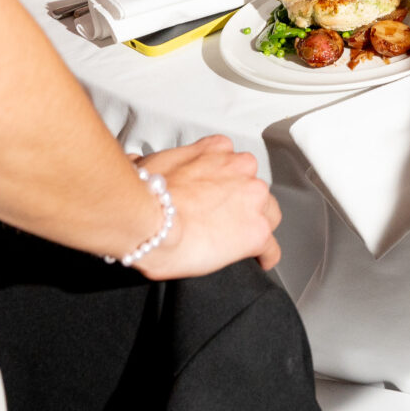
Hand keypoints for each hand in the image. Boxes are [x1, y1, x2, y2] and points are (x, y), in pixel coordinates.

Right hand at [134, 136, 281, 276]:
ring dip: (255, 225)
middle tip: (222, 219)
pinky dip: (265, 255)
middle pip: (254, 187)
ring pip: (268, 214)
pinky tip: (260, 261)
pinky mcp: (256, 232)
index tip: (217, 194)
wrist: (149, 219)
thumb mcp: (149, 164)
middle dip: (242, 203)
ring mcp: (253, 200)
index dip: (226, 183)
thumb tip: (138, 163)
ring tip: (238, 241)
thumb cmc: (144, 194)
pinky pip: (270, 247)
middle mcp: (241, 168)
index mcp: (217, 150)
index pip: (234, 163)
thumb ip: (155, 163)